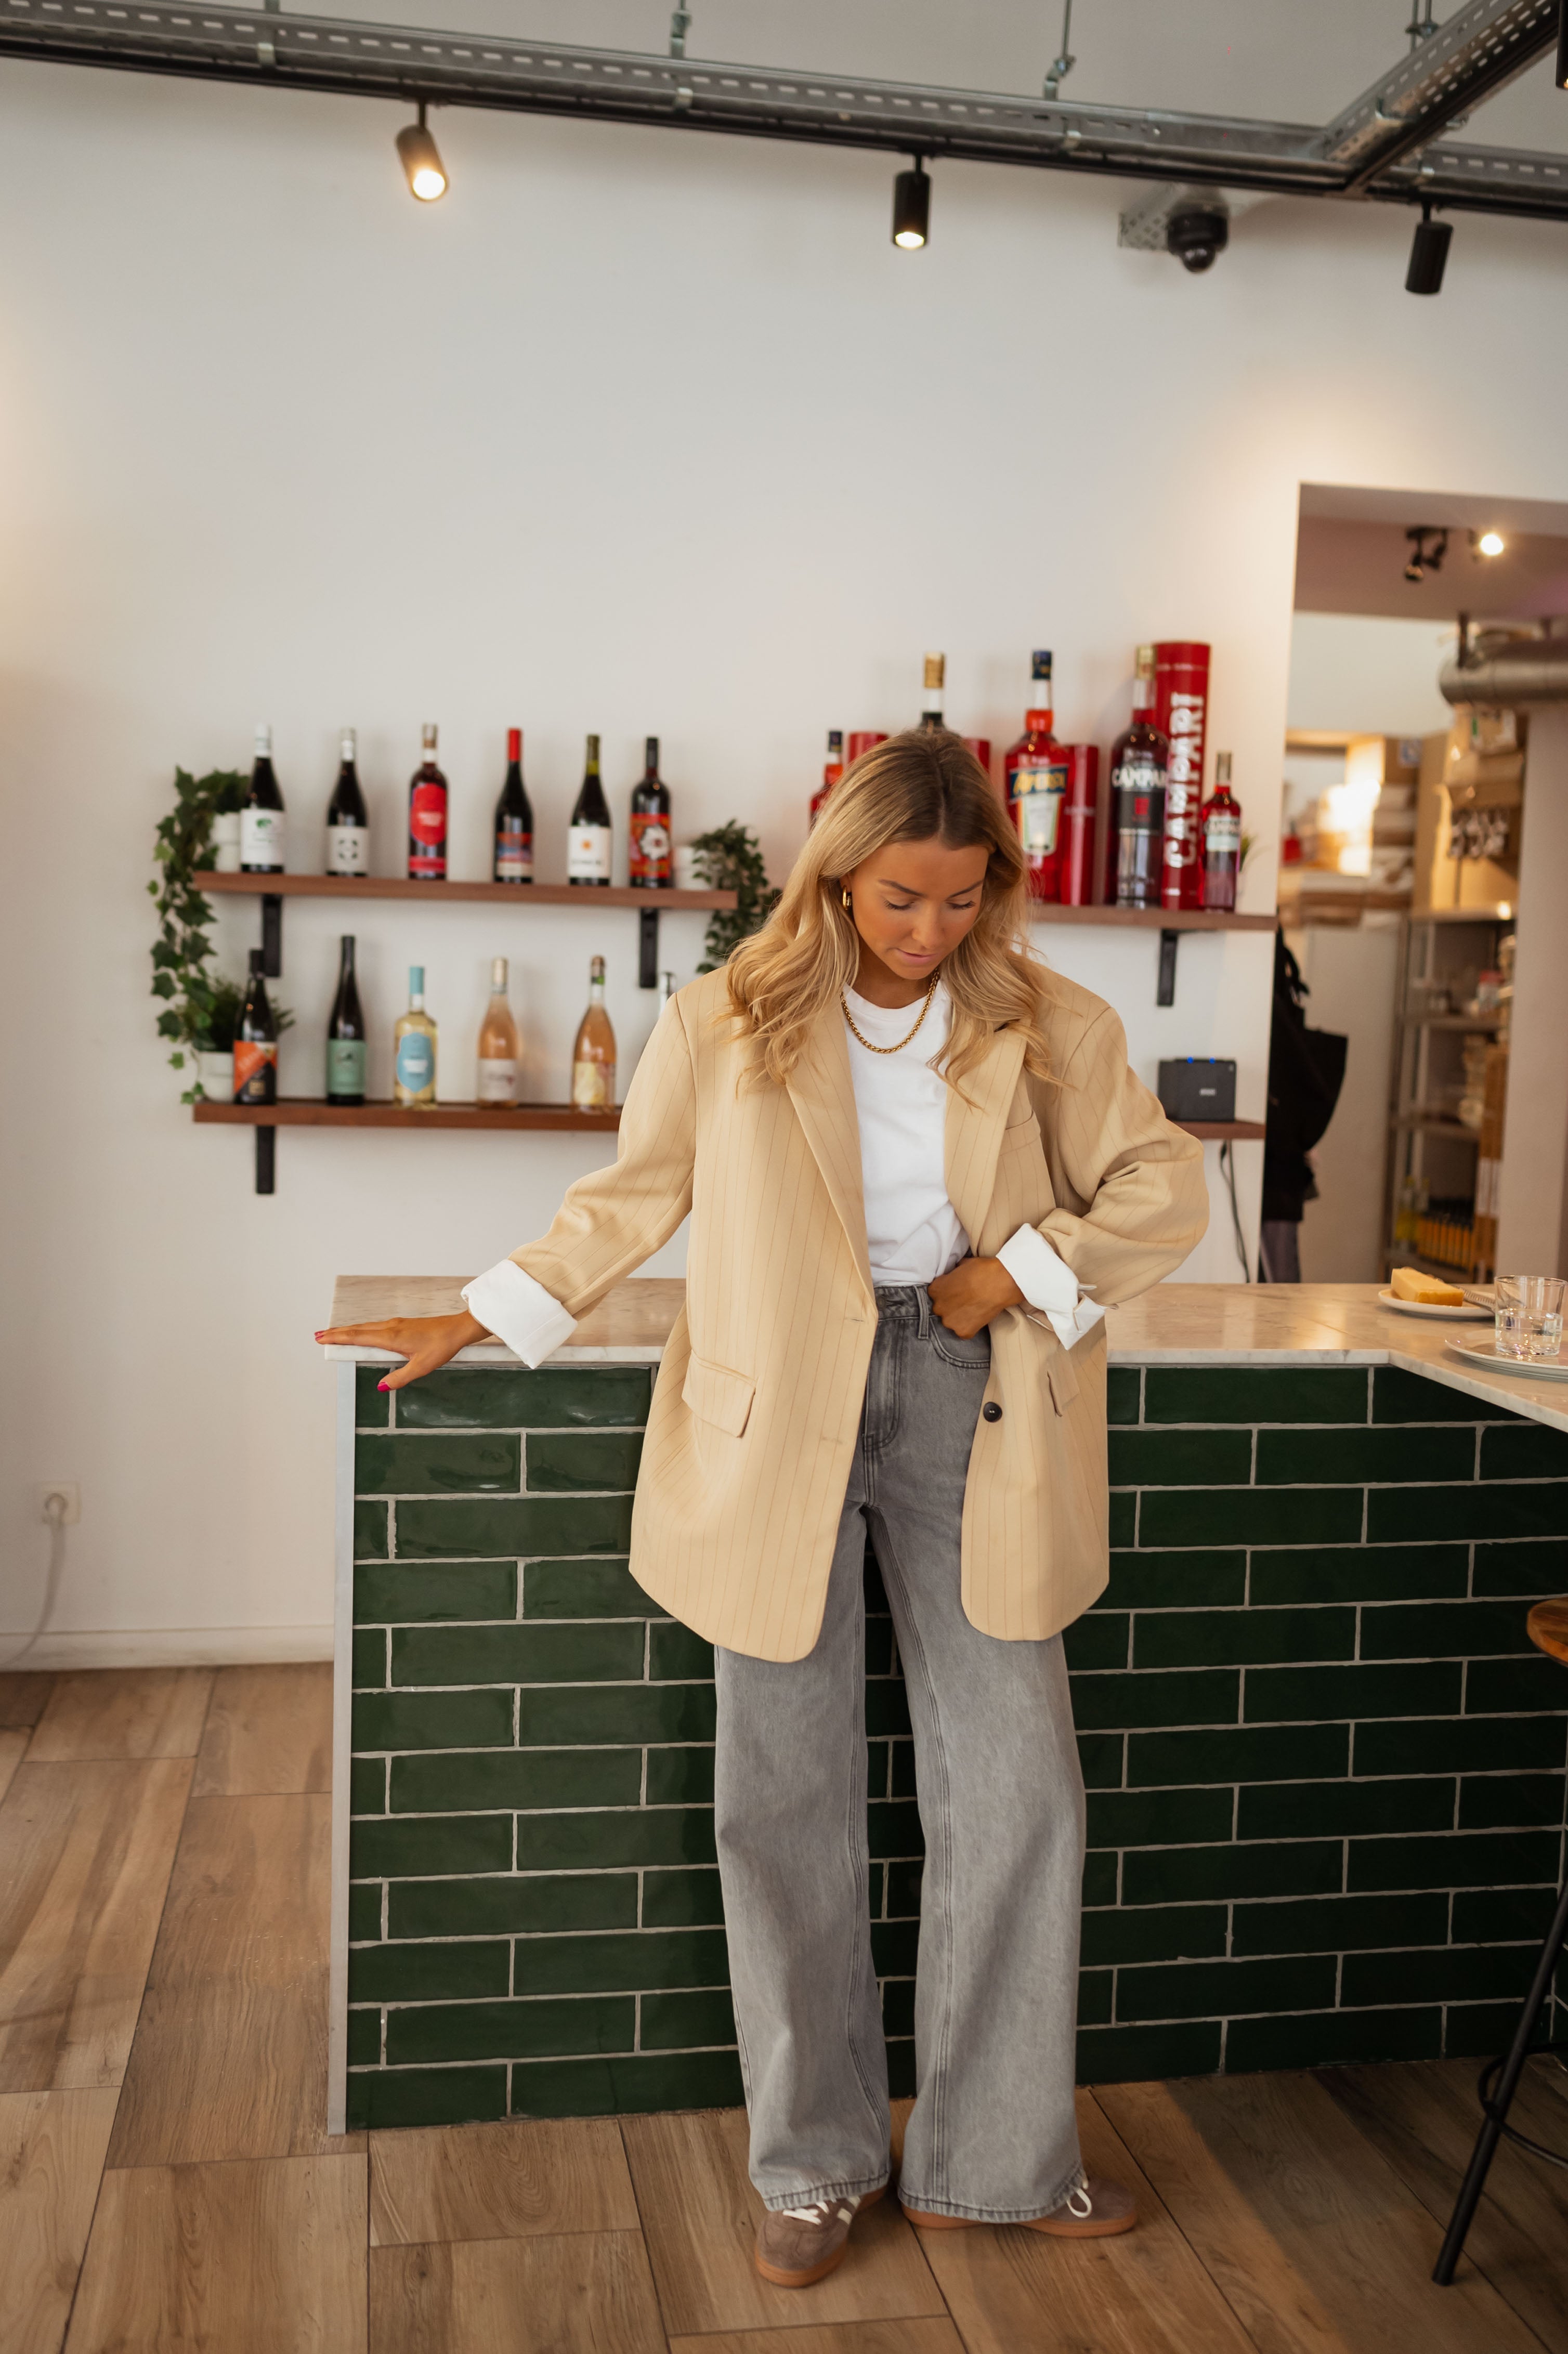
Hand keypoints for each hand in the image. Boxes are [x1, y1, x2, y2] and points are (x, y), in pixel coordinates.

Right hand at [314, 1310, 489, 1391]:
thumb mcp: (421, 1367)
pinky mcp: (402, 1324)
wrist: (458, 1329)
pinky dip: (362, 1330)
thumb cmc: (441, 1346)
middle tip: (319, 1336)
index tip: (321, 1338)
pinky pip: (375, 1327)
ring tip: (334, 1334)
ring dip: (349, 1330)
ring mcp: (396, 1324)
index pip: (357, 1337)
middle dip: (337, 1332)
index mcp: (391, 1337)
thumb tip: (381, 1387)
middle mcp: (390, 1327)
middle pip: (357, 1329)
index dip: (338, 1337)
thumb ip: (399, 1378)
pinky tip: (361, 1333)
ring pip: (366, 1327)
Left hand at [927, 1257, 1022, 1339]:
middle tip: (967, 1300)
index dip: (948, 1292)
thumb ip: (953, 1274)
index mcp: (935, 1289)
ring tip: (974, 1308)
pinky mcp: (963, 1331)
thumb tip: (956, 1274)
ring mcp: (950, 1321)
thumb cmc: (982, 1270)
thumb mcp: (961, 1265)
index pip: (936, 1293)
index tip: (958, 1291)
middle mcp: (938, 1307)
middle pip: (942, 1309)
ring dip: (960, 1317)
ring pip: (952, 1321)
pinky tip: (979, 1316)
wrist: (1000, 1282)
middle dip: (952, 1305)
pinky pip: (964, 1332)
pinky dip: (971, 1327)